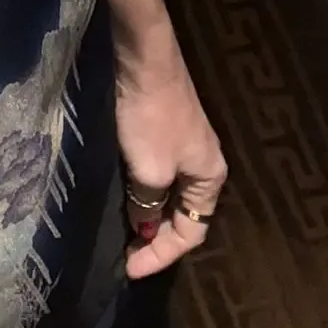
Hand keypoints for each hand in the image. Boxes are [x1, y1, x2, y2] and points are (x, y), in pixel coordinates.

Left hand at [114, 36, 227, 278]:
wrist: (142, 58)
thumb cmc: (151, 117)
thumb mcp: (150, 169)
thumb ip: (148, 203)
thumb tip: (143, 225)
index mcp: (210, 178)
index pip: (192, 232)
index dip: (162, 254)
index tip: (130, 268)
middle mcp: (202, 164)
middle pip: (181, 215)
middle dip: (154, 238)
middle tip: (123, 255)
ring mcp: (181, 146)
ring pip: (164, 194)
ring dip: (143, 214)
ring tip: (117, 232)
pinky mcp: (160, 130)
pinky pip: (152, 173)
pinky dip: (137, 190)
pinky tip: (118, 195)